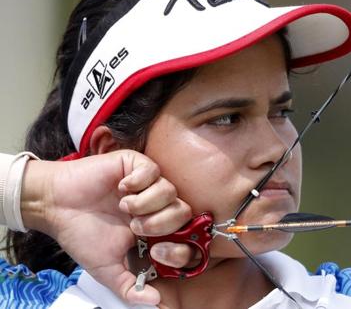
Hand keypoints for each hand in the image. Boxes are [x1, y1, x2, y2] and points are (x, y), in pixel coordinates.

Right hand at [21, 150, 194, 304]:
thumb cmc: (81, 234)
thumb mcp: (107, 269)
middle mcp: (156, 206)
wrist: (55, 207)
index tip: (155, 252)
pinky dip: (139, 181)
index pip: (186, 236)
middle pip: (184, 212)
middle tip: (136, 228)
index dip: (178, 247)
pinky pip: (154, 170)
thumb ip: (131, 288)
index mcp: (155, 230)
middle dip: (162, 224)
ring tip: (124, 207)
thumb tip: (157, 303)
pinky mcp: (135, 165)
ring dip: (147, 203)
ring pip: (171, 191)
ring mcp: (147, 184)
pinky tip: (121, 188)